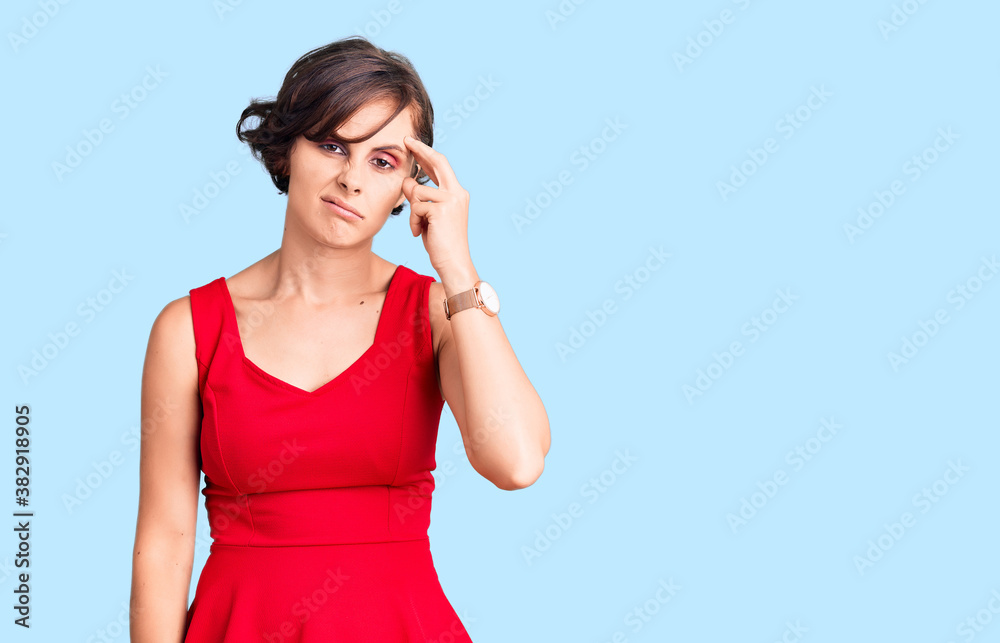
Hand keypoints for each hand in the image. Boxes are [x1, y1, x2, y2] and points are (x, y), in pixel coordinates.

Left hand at [401, 135, 472, 275]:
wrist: (454, 263)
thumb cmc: (441, 242)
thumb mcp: (429, 216)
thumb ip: (421, 198)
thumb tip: (407, 180)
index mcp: (457, 194)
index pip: (442, 167)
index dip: (427, 154)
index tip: (414, 144)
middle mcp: (457, 193)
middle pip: (438, 162)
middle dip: (421, 149)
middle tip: (406, 140)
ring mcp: (451, 199)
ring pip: (418, 191)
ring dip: (413, 211)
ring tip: (420, 228)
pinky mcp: (441, 208)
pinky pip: (416, 207)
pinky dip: (414, 222)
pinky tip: (420, 233)